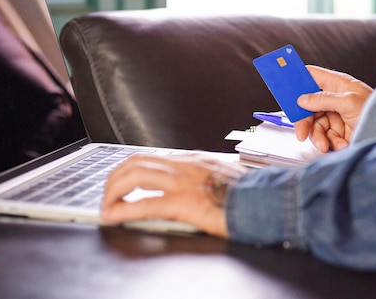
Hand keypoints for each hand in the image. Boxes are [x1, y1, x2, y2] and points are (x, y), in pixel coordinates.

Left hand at [101, 152, 246, 237]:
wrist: (268, 201)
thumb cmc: (252, 193)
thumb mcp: (226, 177)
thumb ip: (208, 178)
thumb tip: (197, 188)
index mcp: (196, 160)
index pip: (154, 158)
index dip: (131, 169)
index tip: (122, 181)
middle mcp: (186, 166)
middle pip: (137, 162)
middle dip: (115, 178)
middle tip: (108, 195)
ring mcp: (184, 182)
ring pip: (134, 176)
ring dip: (113, 191)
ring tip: (107, 206)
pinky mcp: (184, 202)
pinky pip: (145, 204)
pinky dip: (123, 210)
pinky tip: (114, 217)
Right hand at [295, 66, 372, 151]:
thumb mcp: (348, 102)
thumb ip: (322, 98)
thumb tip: (303, 98)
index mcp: (338, 84)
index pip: (312, 75)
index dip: (297, 77)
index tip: (281, 80)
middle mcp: (335, 98)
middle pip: (308, 105)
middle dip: (304, 120)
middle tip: (301, 131)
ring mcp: (336, 116)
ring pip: (314, 124)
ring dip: (318, 136)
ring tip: (326, 144)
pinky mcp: (339, 132)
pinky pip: (324, 136)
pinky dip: (328, 143)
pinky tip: (338, 145)